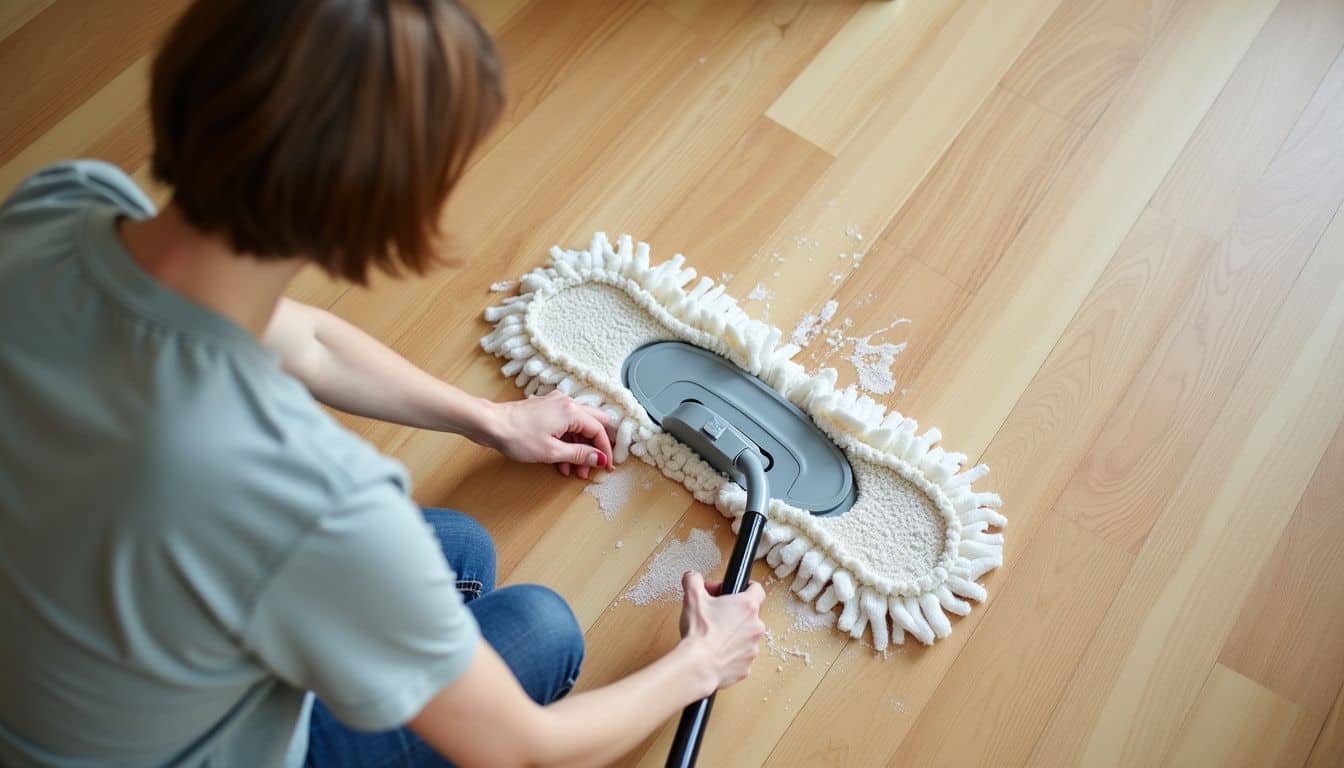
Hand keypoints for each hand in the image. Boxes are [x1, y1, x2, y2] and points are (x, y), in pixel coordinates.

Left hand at [486, 390, 613, 478]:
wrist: (490, 425)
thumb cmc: (517, 436)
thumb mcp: (552, 452)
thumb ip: (579, 455)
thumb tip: (599, 458)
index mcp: (572, 411)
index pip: (599, 430)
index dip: (605, 450)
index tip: (605, 465)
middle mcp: (566, 403)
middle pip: (593, 423)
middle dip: (595, 447)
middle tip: (594, 464)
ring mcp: (555, 404)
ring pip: (578, 426)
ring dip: (579, 447)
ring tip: (575, 469)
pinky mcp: (545, 409)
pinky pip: (564, 425)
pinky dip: (567, 442)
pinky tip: (561, 461)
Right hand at [678, 571, 766, 690]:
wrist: (698, 666)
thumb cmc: (699, 633)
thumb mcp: (692, 597)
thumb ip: (693, 581)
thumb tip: (692, 577)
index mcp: (747, 607)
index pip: (757, 589)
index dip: (746, 587)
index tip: (736, 591)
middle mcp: (755, 627)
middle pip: (748, 615)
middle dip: (733, 614)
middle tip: (715, 615)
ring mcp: (753, 648)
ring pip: (745, 637)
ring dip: (733, 636)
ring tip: (713, 637)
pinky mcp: (746, 667)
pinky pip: (740, 657)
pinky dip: (730, 655)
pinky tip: (715, 653)